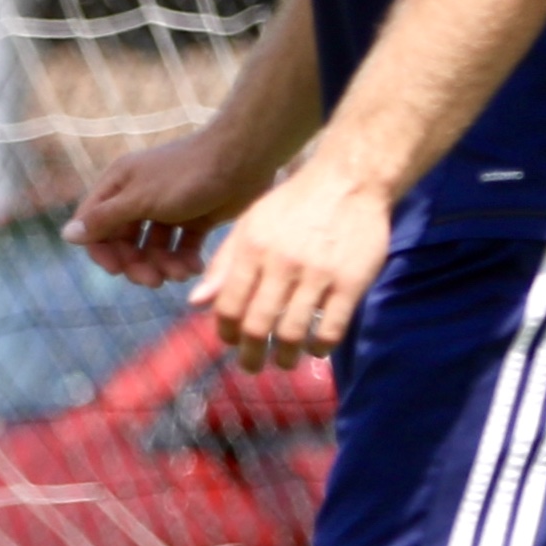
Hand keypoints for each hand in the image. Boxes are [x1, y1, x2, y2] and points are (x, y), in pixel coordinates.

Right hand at [69, 123, 277, 285]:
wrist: (242, 158)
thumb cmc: (187, 175)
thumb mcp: (141, 199)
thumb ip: (104, 220)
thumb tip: (67, 236)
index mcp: (119, 186)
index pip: (95, 226)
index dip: (102, 251)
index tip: (118, 271)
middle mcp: (139, 196)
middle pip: (124, 242)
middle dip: (137, 264)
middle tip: (155, 281)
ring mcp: (167, 208)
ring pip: (153, 248)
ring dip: (164, 265)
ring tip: (182, 272)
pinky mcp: (194, 217)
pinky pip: (181, 246)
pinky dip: (185, 259)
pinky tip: (195, 266)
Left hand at [188, 161, 385, 368]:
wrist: (349, 180)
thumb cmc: (293, 204)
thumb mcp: (251, 224)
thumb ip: (223, 264)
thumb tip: (195, 304)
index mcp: (253, 249)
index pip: (228, 305)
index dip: (224, 332)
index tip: (230, 342)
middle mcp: (282, 264)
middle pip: (257, 326)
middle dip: (250, 355)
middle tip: (252, 366)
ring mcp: (318, 275)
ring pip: (292, 333)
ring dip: (284, 357)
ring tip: (283, 361)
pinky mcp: (351, 283)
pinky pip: (331, 328)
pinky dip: (320, 347)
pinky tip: (315, 349)